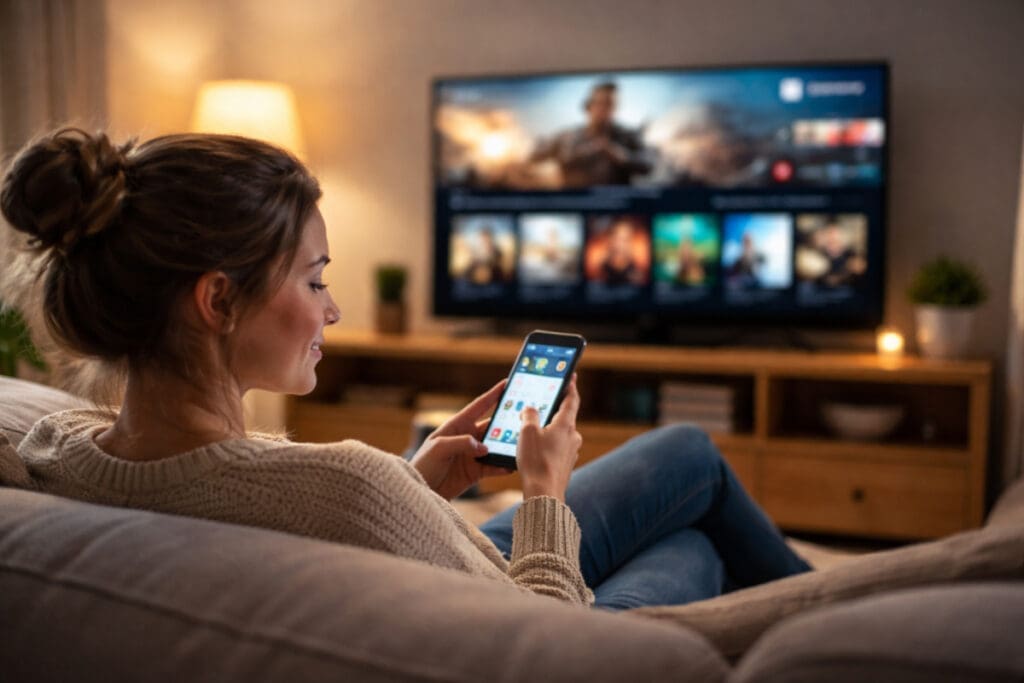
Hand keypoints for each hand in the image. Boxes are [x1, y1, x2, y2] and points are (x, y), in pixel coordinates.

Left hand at [409, 379, 510, 499]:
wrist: (421, 492)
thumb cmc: (423, 465)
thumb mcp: (438, 449)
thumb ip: (461, 443)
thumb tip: (484, 448)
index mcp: (456, 426)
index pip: (478, 406)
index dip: (493, 394)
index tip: (507, 383)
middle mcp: (467, 437)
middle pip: (492, 427)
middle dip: (507, 422)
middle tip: (524, 418)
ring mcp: (472, 455)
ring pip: (495, 447)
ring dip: (507, 446)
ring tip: (522, 445)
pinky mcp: (475, 472)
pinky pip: (493, 466)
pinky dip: (502, 466)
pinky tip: (511, 465)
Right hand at [517, 376, 581, 502]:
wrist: (544, 494)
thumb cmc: (536, 461)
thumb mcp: (526, 432)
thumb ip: (529, 415)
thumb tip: (530, 410)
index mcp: (566, 424)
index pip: (571, 399)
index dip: (570, 386)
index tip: (571, 377)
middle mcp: (572, 437)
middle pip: (563, 418)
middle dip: (551, 412)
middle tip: (539, 407)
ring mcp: (570, 452)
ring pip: (559, 435)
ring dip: (547, 431)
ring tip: (529, 433)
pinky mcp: (565, 465)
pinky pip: (556, 449)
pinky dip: (546, 446)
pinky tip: (533, 452)